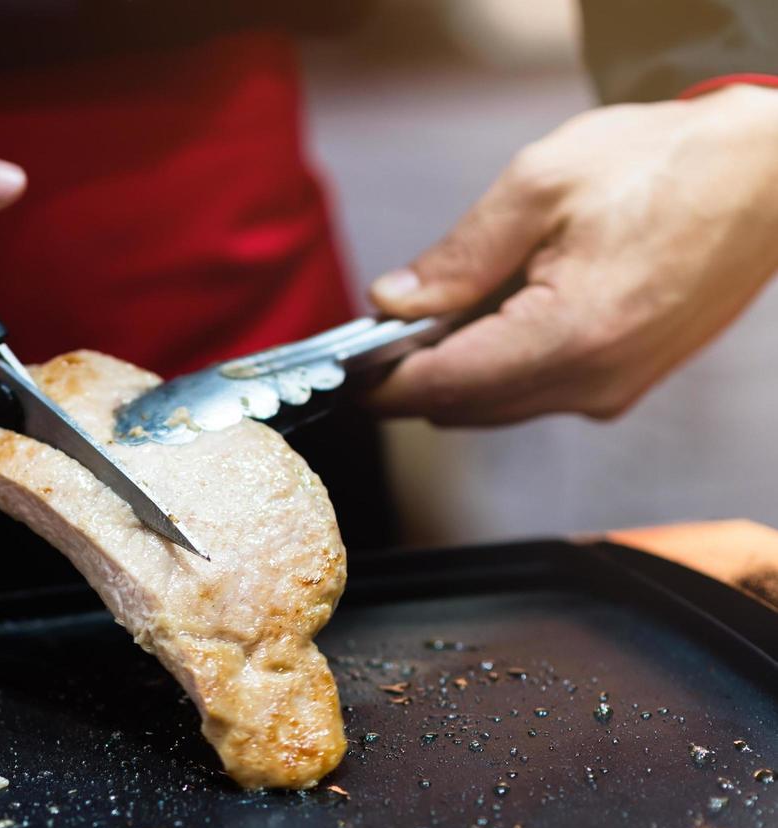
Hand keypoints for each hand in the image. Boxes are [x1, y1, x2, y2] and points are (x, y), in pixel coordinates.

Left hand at [365, 83, 777, 425]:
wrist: (768, 173)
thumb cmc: (666, 165)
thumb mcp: (540, 186)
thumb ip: (458, 255)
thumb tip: (393, 302)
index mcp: (568, 337)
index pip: (441, 390)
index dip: (380, 385)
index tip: (345, 368)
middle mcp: (592, 383)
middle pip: (463, 408)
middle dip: (413, 376)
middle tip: (386, 328)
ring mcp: (613, 390)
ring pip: (499, 404)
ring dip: (459, 370)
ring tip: (448, 308)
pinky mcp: (625, 382)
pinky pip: (539, 391)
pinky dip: (502, 364)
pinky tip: (503, 311)